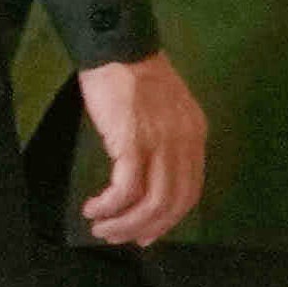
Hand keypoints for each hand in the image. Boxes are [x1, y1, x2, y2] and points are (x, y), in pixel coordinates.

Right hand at [73, 53, 207, 246]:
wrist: (118, 48)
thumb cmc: (133, 75)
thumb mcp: (162, 111)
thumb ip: (165, 140)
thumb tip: (147, 174)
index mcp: (194, 137)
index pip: (189, 191)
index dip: (168, 220)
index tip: (145, 235)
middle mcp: (184, 145)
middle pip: (172, 204)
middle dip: (144, 229)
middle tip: (117, 238)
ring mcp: (160, 145)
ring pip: (150, 202)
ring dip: (124, 223)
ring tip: (100, 227)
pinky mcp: (133, 143)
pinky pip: (126, 189)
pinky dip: (110, 205)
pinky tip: (93, 207)